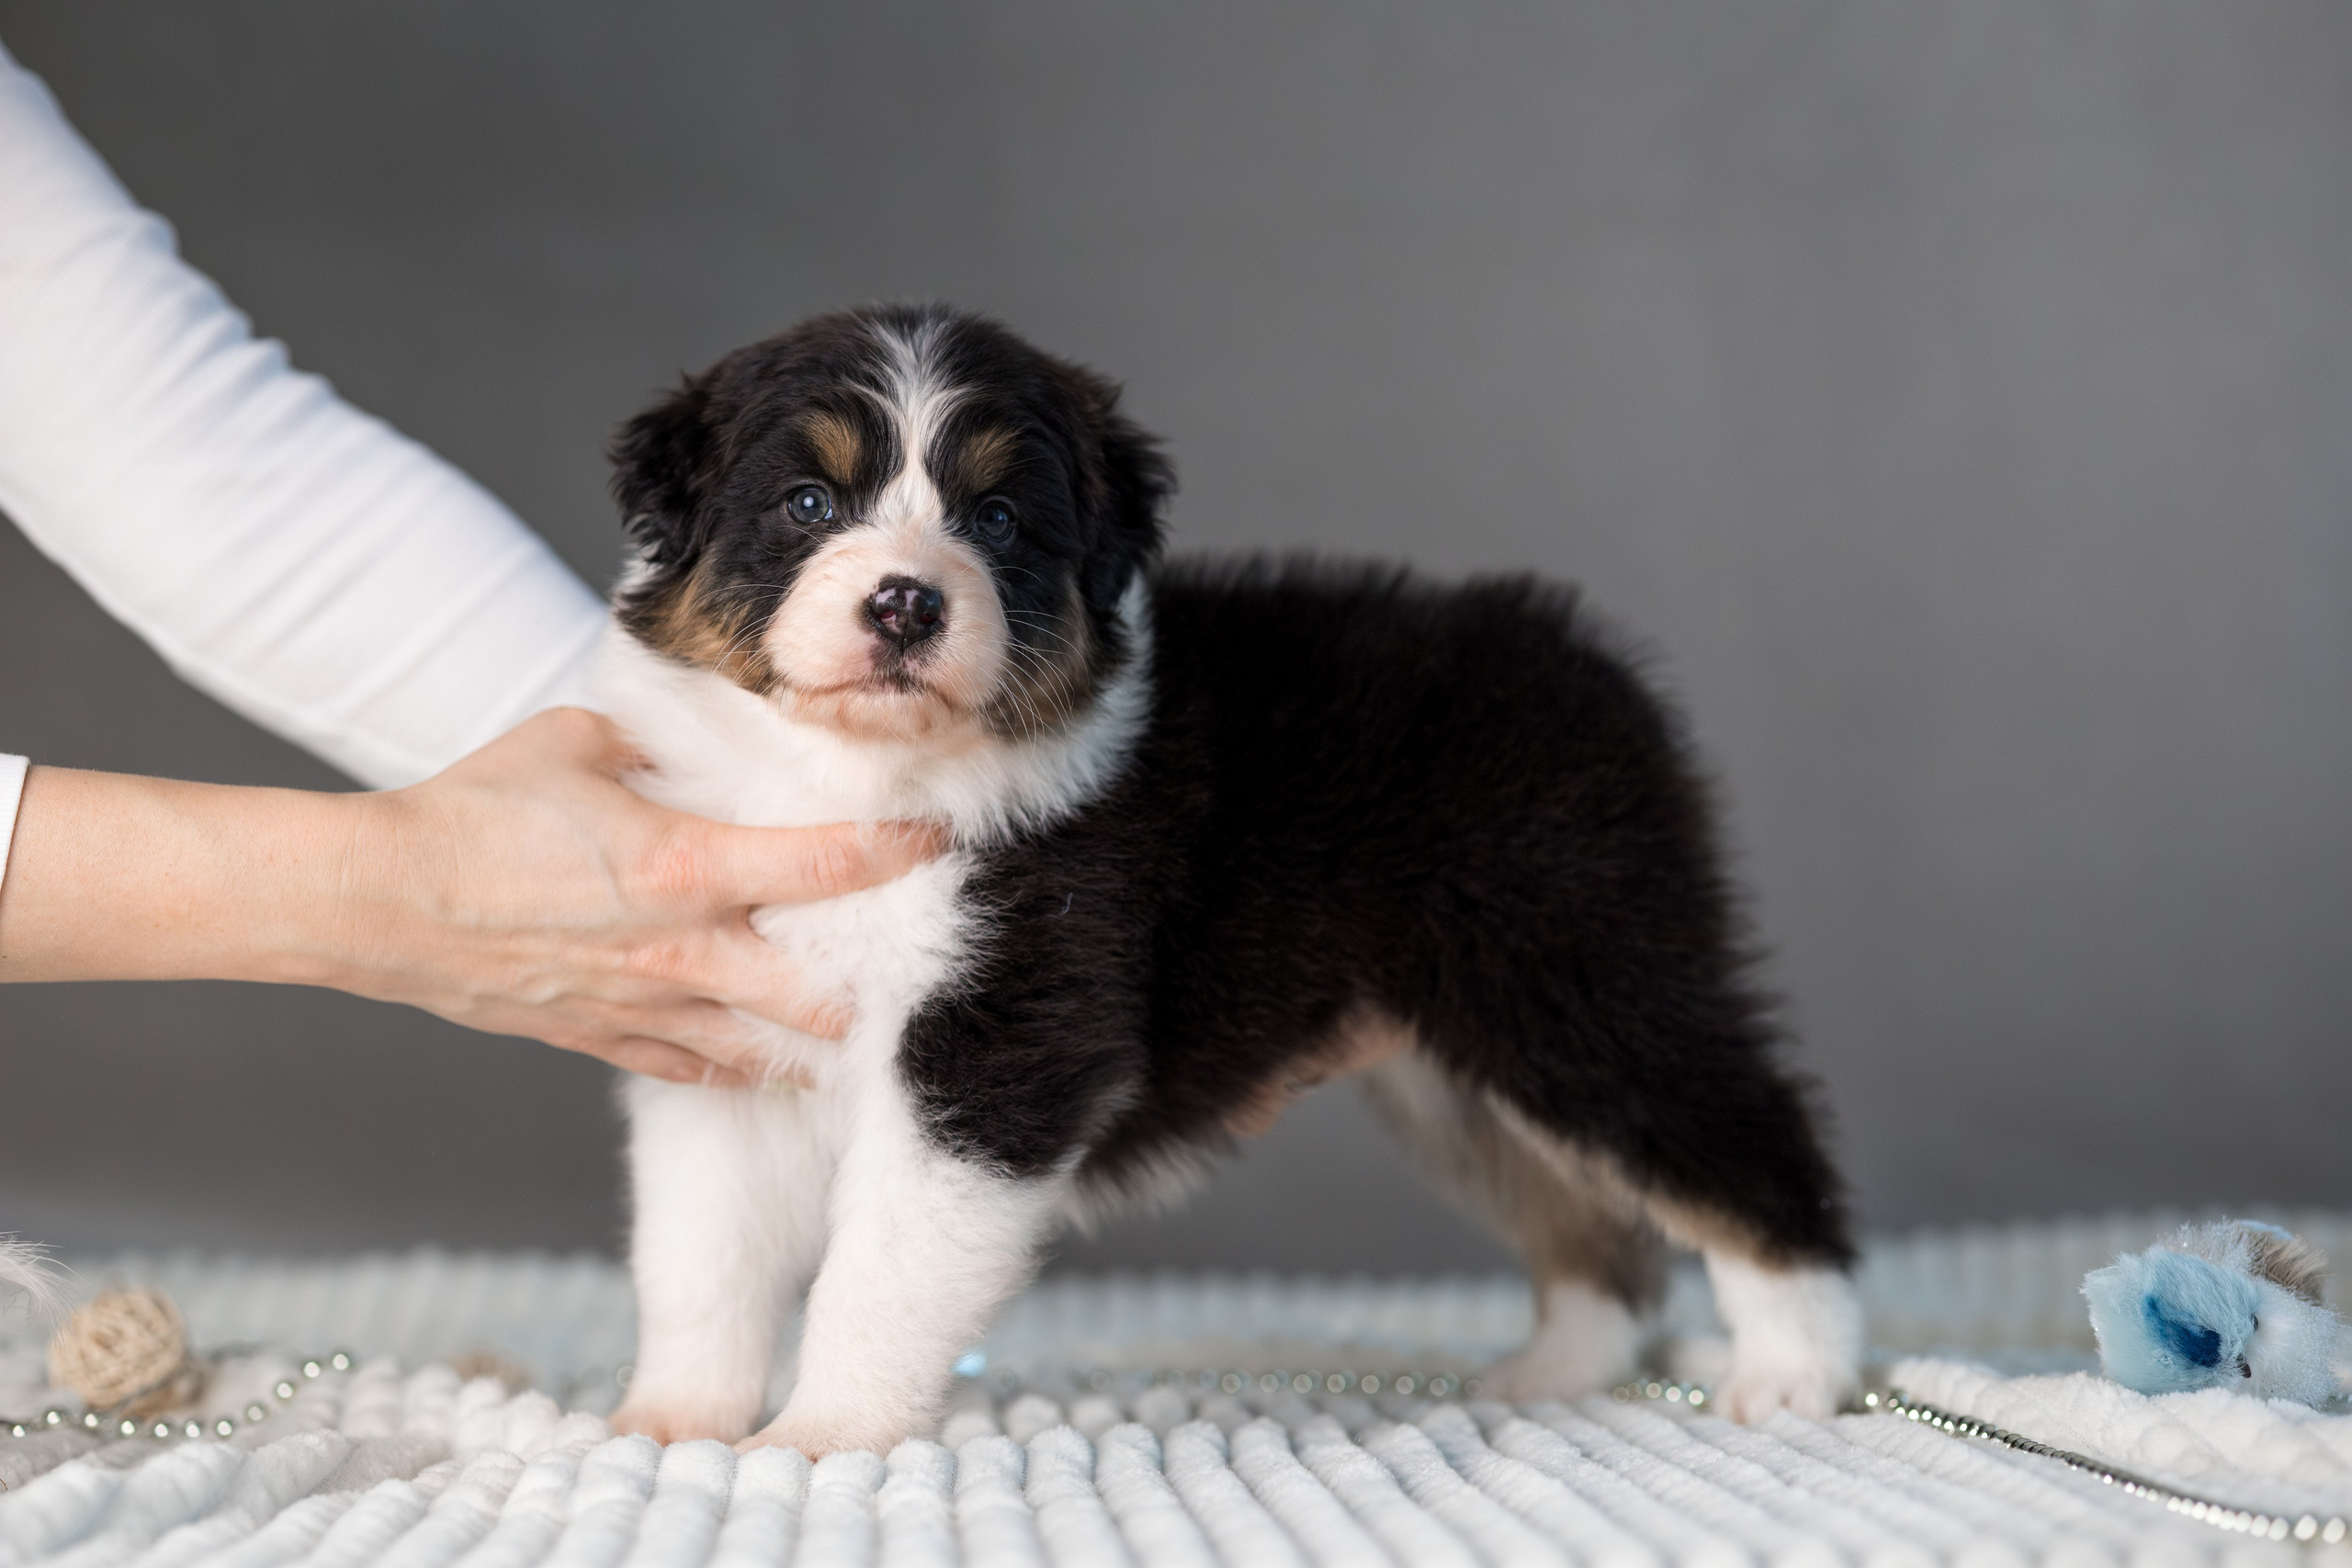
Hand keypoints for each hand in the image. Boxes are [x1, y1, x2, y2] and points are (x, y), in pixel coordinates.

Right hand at [0, 709, 944, 1084]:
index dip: (897, 851)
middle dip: (871, 990)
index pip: (827, 864)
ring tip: (859, 1043)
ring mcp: (643, 1006)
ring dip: (813, 1046)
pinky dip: (735, 1067)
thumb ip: (650, 751)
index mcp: (688, 865)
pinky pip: (691, 1067)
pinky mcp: (600, 1038)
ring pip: (762, 1049)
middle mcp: (682, 949)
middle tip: (911, 976)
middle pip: (817, 993)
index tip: (939, 839)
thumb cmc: (474, 811)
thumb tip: (684, 750)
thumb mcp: (576, 746)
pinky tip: (764, 1066)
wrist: (379, 900)